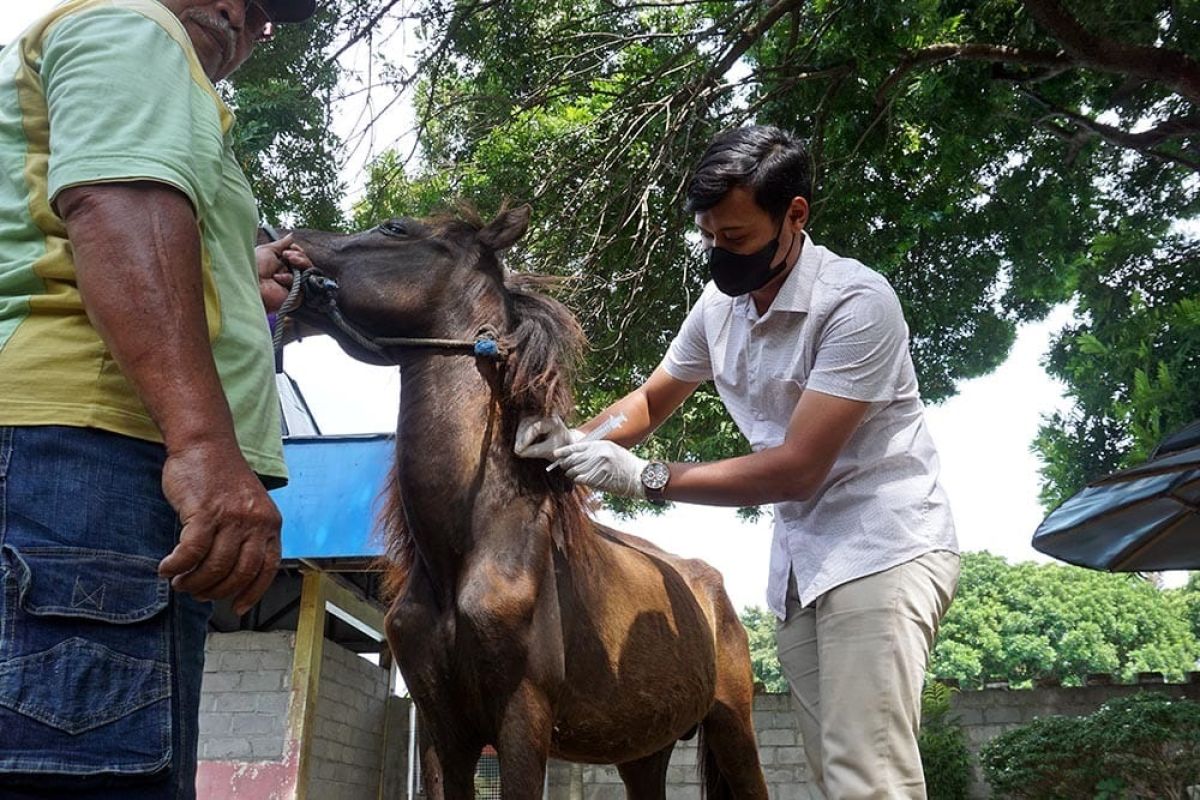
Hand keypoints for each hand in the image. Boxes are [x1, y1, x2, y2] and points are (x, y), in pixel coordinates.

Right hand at [157, 442, 282, 614]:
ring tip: (181, 582)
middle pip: (240, 573)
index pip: (267, 568)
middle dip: (217, 590)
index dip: (252, 592)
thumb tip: (235, 575)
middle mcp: (256, 521)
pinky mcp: (205, 512)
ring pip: (214, 567)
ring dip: (194, 582)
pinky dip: (177, 566)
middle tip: (198, 592)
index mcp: (271, 523)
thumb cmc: (222, 478)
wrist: (205, 444)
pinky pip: (191, 552)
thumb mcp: (249, 507)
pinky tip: (167, 568)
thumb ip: (248, 536)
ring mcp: (231, 517)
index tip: (238, 607)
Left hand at [256, 233, 310, 312]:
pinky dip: (290, 278)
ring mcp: (293, 285)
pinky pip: (303, 284)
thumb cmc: (253, 268)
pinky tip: (278, 278)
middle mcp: (289, 274)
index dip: (298, 251)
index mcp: (282, 265)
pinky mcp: (295, 296)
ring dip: (300, 262)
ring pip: (308, 272)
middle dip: (299, 256)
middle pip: (306, 264)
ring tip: (288, 259)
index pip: (299, 257)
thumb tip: (291, 236)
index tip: (291, 247)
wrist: (249, 284)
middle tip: (288, 254)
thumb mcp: (267, 250)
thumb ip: (282, 243)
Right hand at [514, 415, 582, 459]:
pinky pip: (524, 422)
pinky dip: (521, 433)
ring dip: (519, 436)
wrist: (566, 442)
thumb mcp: (549, 450)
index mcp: (553, 420)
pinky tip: (520, 443)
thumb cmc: (560, 447)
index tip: (519, 450)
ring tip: (518, 449)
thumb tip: (519, 453)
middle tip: (517, 450)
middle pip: (527, 423)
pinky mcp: (535, 416)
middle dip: (521, 437)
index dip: (525, 439)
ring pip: (524, 422)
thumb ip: (535, 451)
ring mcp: (540, 413)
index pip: (535, 428)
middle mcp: (546, 413)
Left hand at [550, 440, 647, 498]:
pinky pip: (581, 479)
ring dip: (571, 473)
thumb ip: (595, 451)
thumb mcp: (612, 451)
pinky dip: (578, 480)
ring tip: (573, 473)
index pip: (577, 446)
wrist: (639, 477)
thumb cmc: (625, 465)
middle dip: (565, 463)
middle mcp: (599, 454)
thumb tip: (576, 455)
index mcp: (601, 445)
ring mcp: (599, 466)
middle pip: (573, 459)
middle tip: (563, 466)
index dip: (564, 451)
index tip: (556, 454)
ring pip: (575, 470)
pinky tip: (580, 479)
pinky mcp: (600, 478)